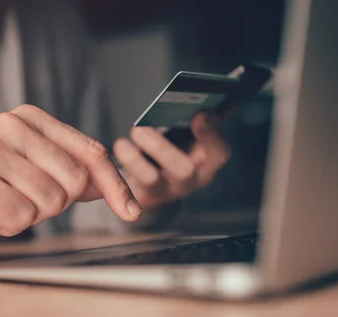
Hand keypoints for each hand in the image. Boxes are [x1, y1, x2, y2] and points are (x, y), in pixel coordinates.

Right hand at [0, 105, 141, 252]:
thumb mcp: (26, 170)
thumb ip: (66, 170)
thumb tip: (111, 184)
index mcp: (28, 119)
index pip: (90, 153)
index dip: (116, 185)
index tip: (132, 211)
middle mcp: (10, 126)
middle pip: (75, 182)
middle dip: (55, 204)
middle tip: (20, 199)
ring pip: (50, 202)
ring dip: (28, 216)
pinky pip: (21, 218)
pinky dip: (7, 226)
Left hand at [113, 112, 230, 209]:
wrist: (153, 184)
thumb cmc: (172, 148)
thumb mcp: (185, 134)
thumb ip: (190, 117)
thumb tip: (191, 99)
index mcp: (208, 162)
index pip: (219, 153)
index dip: (211, 135)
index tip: (200, 114)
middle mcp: (191, 180)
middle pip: (184, 170)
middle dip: (161, 148)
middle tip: (139, 129)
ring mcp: (166, 192)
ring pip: (150, 180)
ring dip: (133, 159)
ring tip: (122, 143)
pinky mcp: (142, 197)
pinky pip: (126, 186)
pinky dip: (120, 164)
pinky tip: (118, 148)